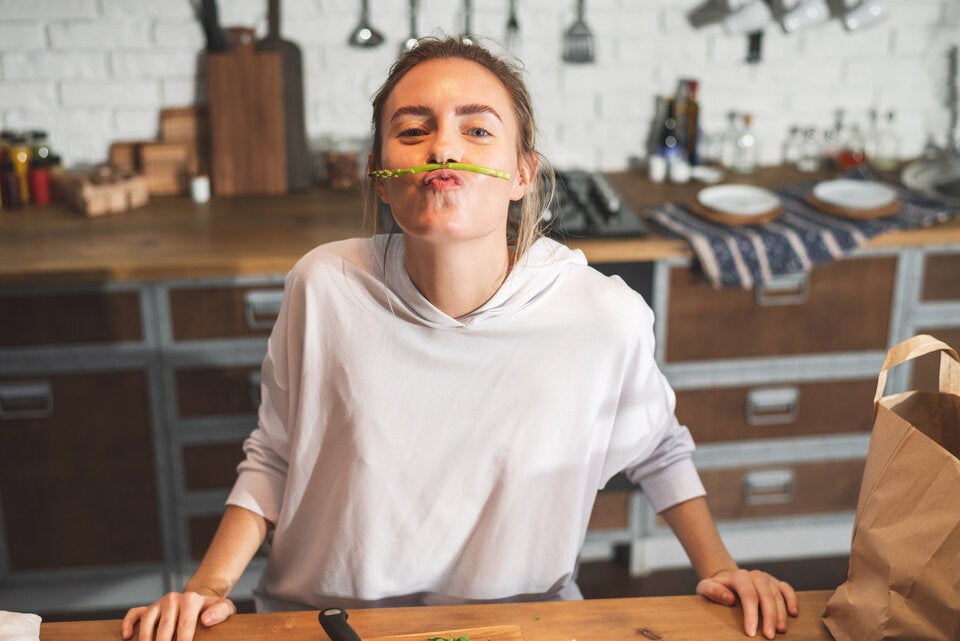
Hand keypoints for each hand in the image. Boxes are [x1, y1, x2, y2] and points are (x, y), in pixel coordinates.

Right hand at [121, 591, 235, 640]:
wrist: (199, 600)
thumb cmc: (212, 610)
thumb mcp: (225, 608)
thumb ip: (221, 612)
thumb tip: (205, 620)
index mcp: (191, 599)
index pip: (185, 627)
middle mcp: (173, 599)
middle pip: (164, 628)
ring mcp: (159, 603)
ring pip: (147, 622)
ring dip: (145, 639)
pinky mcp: (148, 608)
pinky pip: (134, 614)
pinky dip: (128, 624)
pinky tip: (126, 637)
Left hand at [696, 569, 797, 638]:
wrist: (726, 581)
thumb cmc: (716, 588)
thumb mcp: (706, 588)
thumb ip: (711, 590)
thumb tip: (729, 598)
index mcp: (739, 576)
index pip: (748, 595)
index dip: (751, 614)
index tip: (751, 632)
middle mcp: (755, 575)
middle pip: (766, 596)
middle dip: (769, 617)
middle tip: (769, 636)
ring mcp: (768, 579)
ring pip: (778, 595)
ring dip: (781, 614)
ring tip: (780, 631)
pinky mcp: (776, 583)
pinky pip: (787, 589)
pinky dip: (792, 600)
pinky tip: (793, 614)